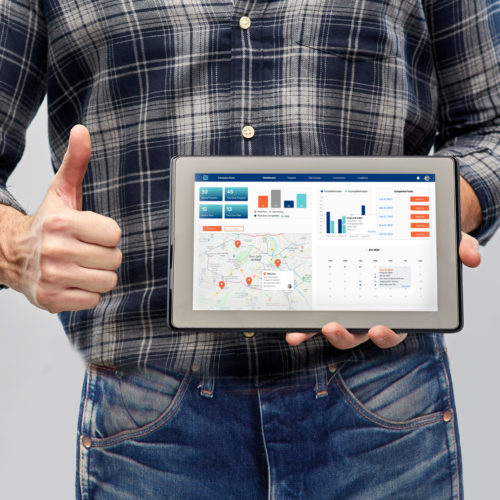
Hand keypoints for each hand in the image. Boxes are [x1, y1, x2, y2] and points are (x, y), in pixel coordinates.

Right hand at [10, 125, 121, 312]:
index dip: (107, 233)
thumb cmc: (46, 224)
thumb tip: (82, 131)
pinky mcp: (51, 299)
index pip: (114, 234)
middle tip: (87, 249)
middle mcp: (55, 250)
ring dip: (98, 274)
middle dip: (105, 254)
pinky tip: (74, 280)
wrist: (12, 253)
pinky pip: (93, 299)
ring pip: (107, 281)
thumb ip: (76, 163)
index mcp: (62, 222)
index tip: (92, 231)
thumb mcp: (61, 191)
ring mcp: (53, 277)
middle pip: (114, 259)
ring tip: (81, 265)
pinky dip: (87, 292)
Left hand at [286, 231, 480, 348]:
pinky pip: (315, 312)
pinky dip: (303, 321)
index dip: (387, 334)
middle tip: (335, 327)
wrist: (397, 232)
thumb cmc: (419, 243)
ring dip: (319, 330)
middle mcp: (372, 312)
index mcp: (399, 307)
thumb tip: (471, 256)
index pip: (395, 327)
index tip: (379, 328)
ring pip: (334, 326)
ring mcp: (348, 306)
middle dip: (346, 335)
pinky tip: (291, 324)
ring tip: (308, 327)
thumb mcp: (439, 242)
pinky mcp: (329, 297)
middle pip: (358, 333)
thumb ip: (456, 246)